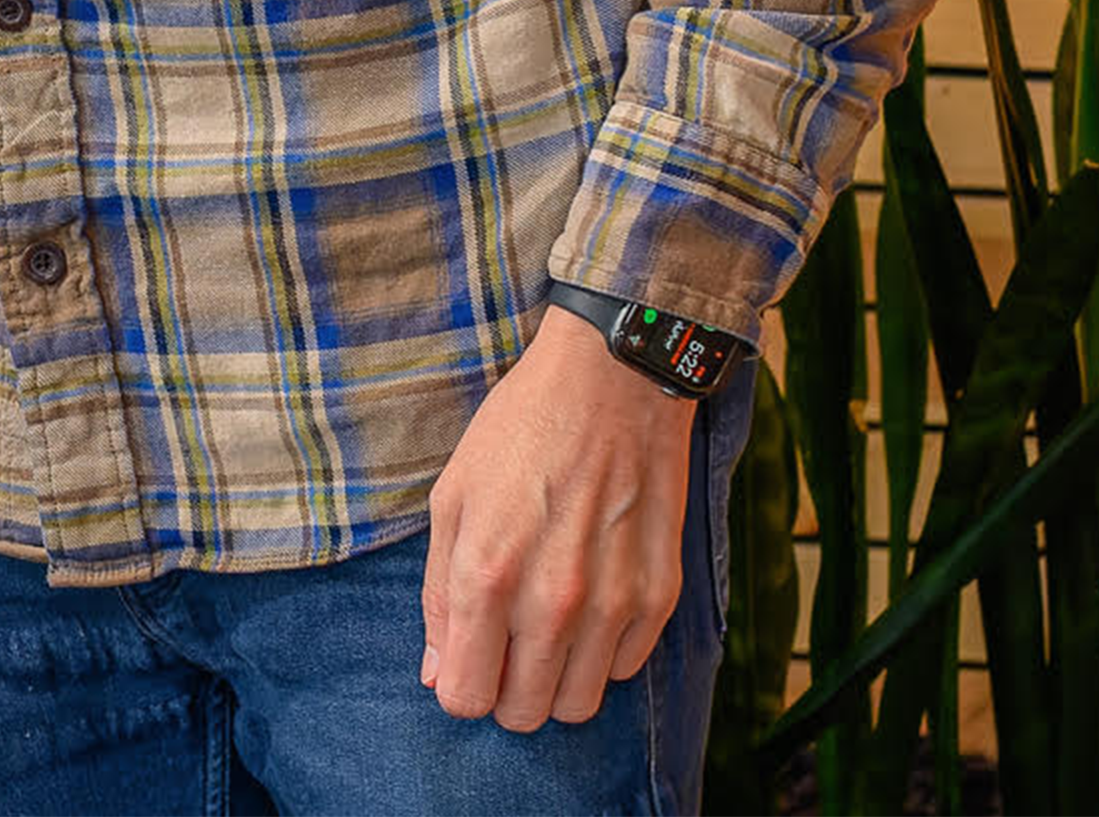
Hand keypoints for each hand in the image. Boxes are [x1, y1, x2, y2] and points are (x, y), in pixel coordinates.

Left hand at [418, 308, 698, 730]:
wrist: (611, 384)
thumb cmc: (518, 435)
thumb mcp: (452, 500)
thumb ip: (440, 596)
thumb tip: (438, 675)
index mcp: (486, 575)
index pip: (466, 698)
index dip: (460, 688)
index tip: (466, 663)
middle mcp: (551, 602)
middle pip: (524, 714)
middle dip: (506, 692)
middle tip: (506, 648)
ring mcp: (613, 604)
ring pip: (580, 706)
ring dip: (557, 681)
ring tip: (548, 628)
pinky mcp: (661, 597)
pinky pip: (625, 669)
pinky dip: (604, 652)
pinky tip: (592, 601)